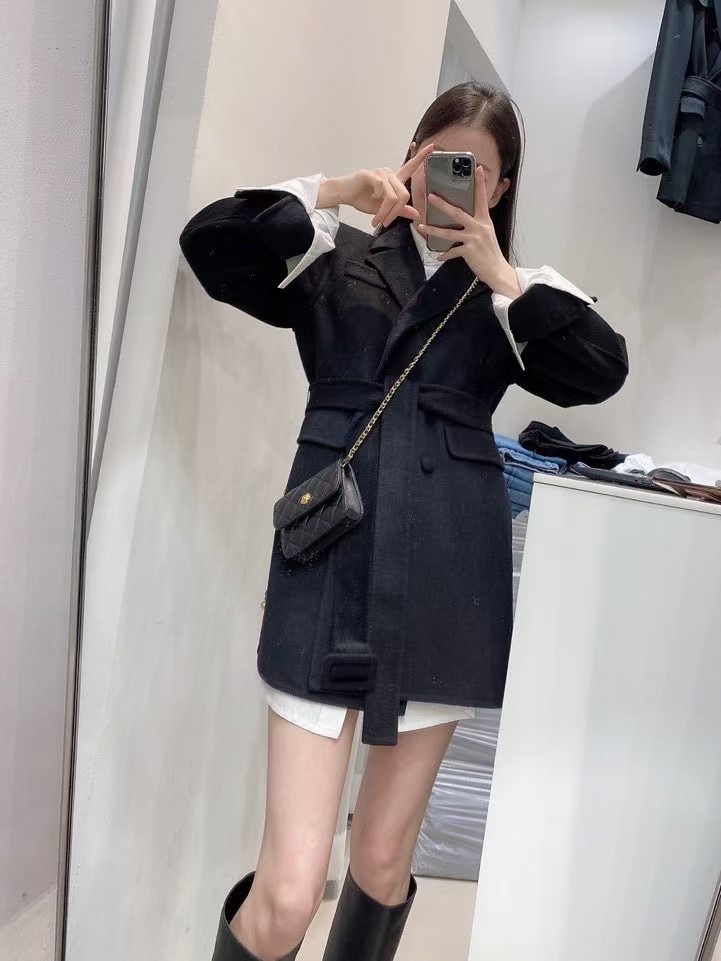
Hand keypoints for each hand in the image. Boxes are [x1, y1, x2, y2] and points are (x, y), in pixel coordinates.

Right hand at [317, 143, 434, 227]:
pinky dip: (378, 201)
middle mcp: (390, 174)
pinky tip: (371, 199)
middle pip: (404, 195)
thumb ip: (400, 211)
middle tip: (385, 223)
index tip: (433, 147)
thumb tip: (417, 215)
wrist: (344, 195)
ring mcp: (381, 173)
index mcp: (394, 180)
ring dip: (385, 212)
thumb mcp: (384, 209)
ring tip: (377, 220)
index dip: (421, 157)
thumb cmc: (363, 198)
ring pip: (393, 196)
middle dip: (395, 213)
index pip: (411, 167)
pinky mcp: (371, 174)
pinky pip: (382, 189)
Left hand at [417, 167, 520, 298]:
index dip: (480, 183)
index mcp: (484, 220)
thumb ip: (476, 224)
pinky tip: (438, 255)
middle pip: (457, 212)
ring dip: (433, 229)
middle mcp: (479, 227)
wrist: (497, 270)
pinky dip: (445, 254)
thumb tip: (462, 218)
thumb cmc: (490, 252)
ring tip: (421, 226)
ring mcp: (474, 239)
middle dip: (442, 204)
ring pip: (449, 232)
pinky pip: (452, 251)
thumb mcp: (487, 233)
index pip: (481, 198)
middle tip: (430, 195)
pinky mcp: (469, 251)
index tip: (477, 169)